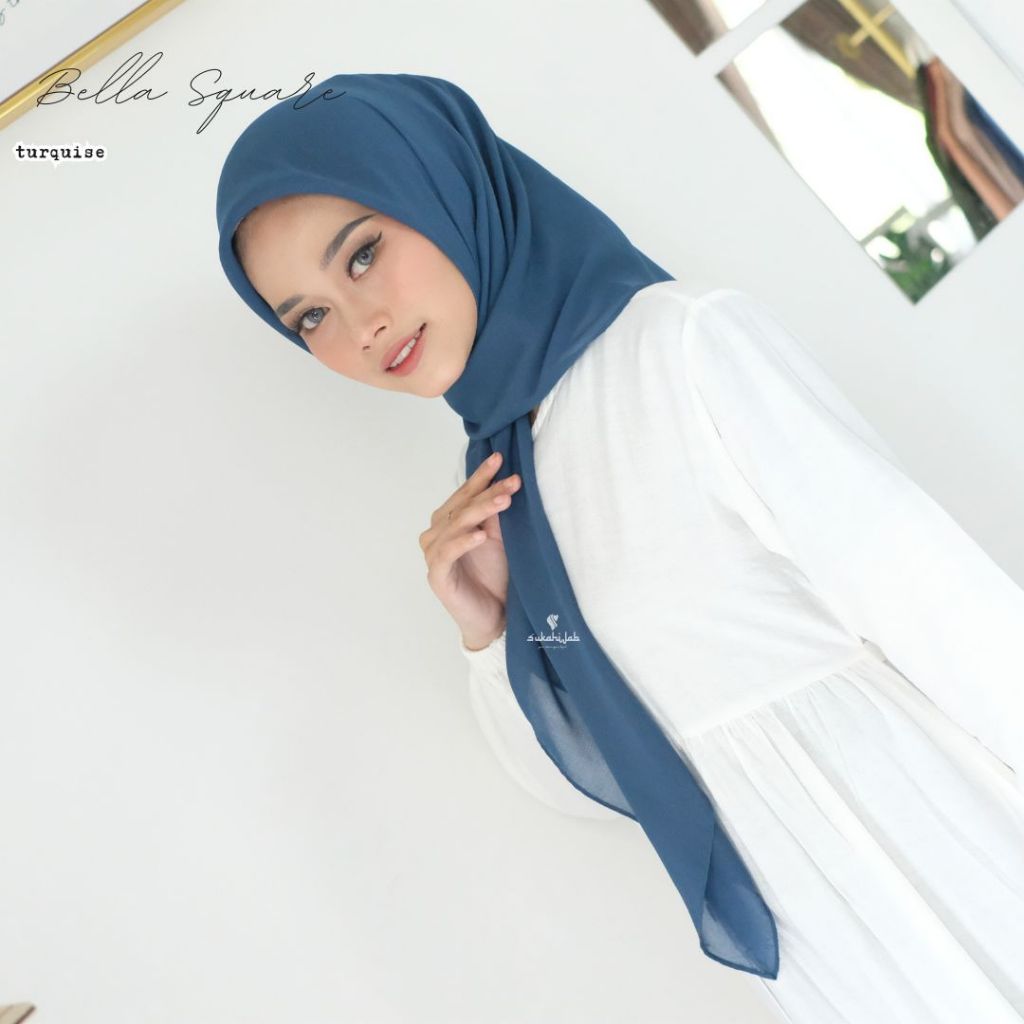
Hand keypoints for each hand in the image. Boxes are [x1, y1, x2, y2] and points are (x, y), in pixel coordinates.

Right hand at [419, 452, 520, 649]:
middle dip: (487, 491)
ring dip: (480, 511)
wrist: (493, 617)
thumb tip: (503, 483)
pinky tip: (481, 535)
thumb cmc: (495, 577)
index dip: (480, 477)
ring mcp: (434, 555)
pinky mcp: (437, 576)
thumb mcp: (498, 539)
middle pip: (461, 507)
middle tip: (512, 481)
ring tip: (504, 501)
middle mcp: (435, 535)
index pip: (464, 494)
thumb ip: (494, 515)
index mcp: (448, 523)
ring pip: (456, 525)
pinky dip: (464, 542)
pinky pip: (448, 553)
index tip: (499, 458)